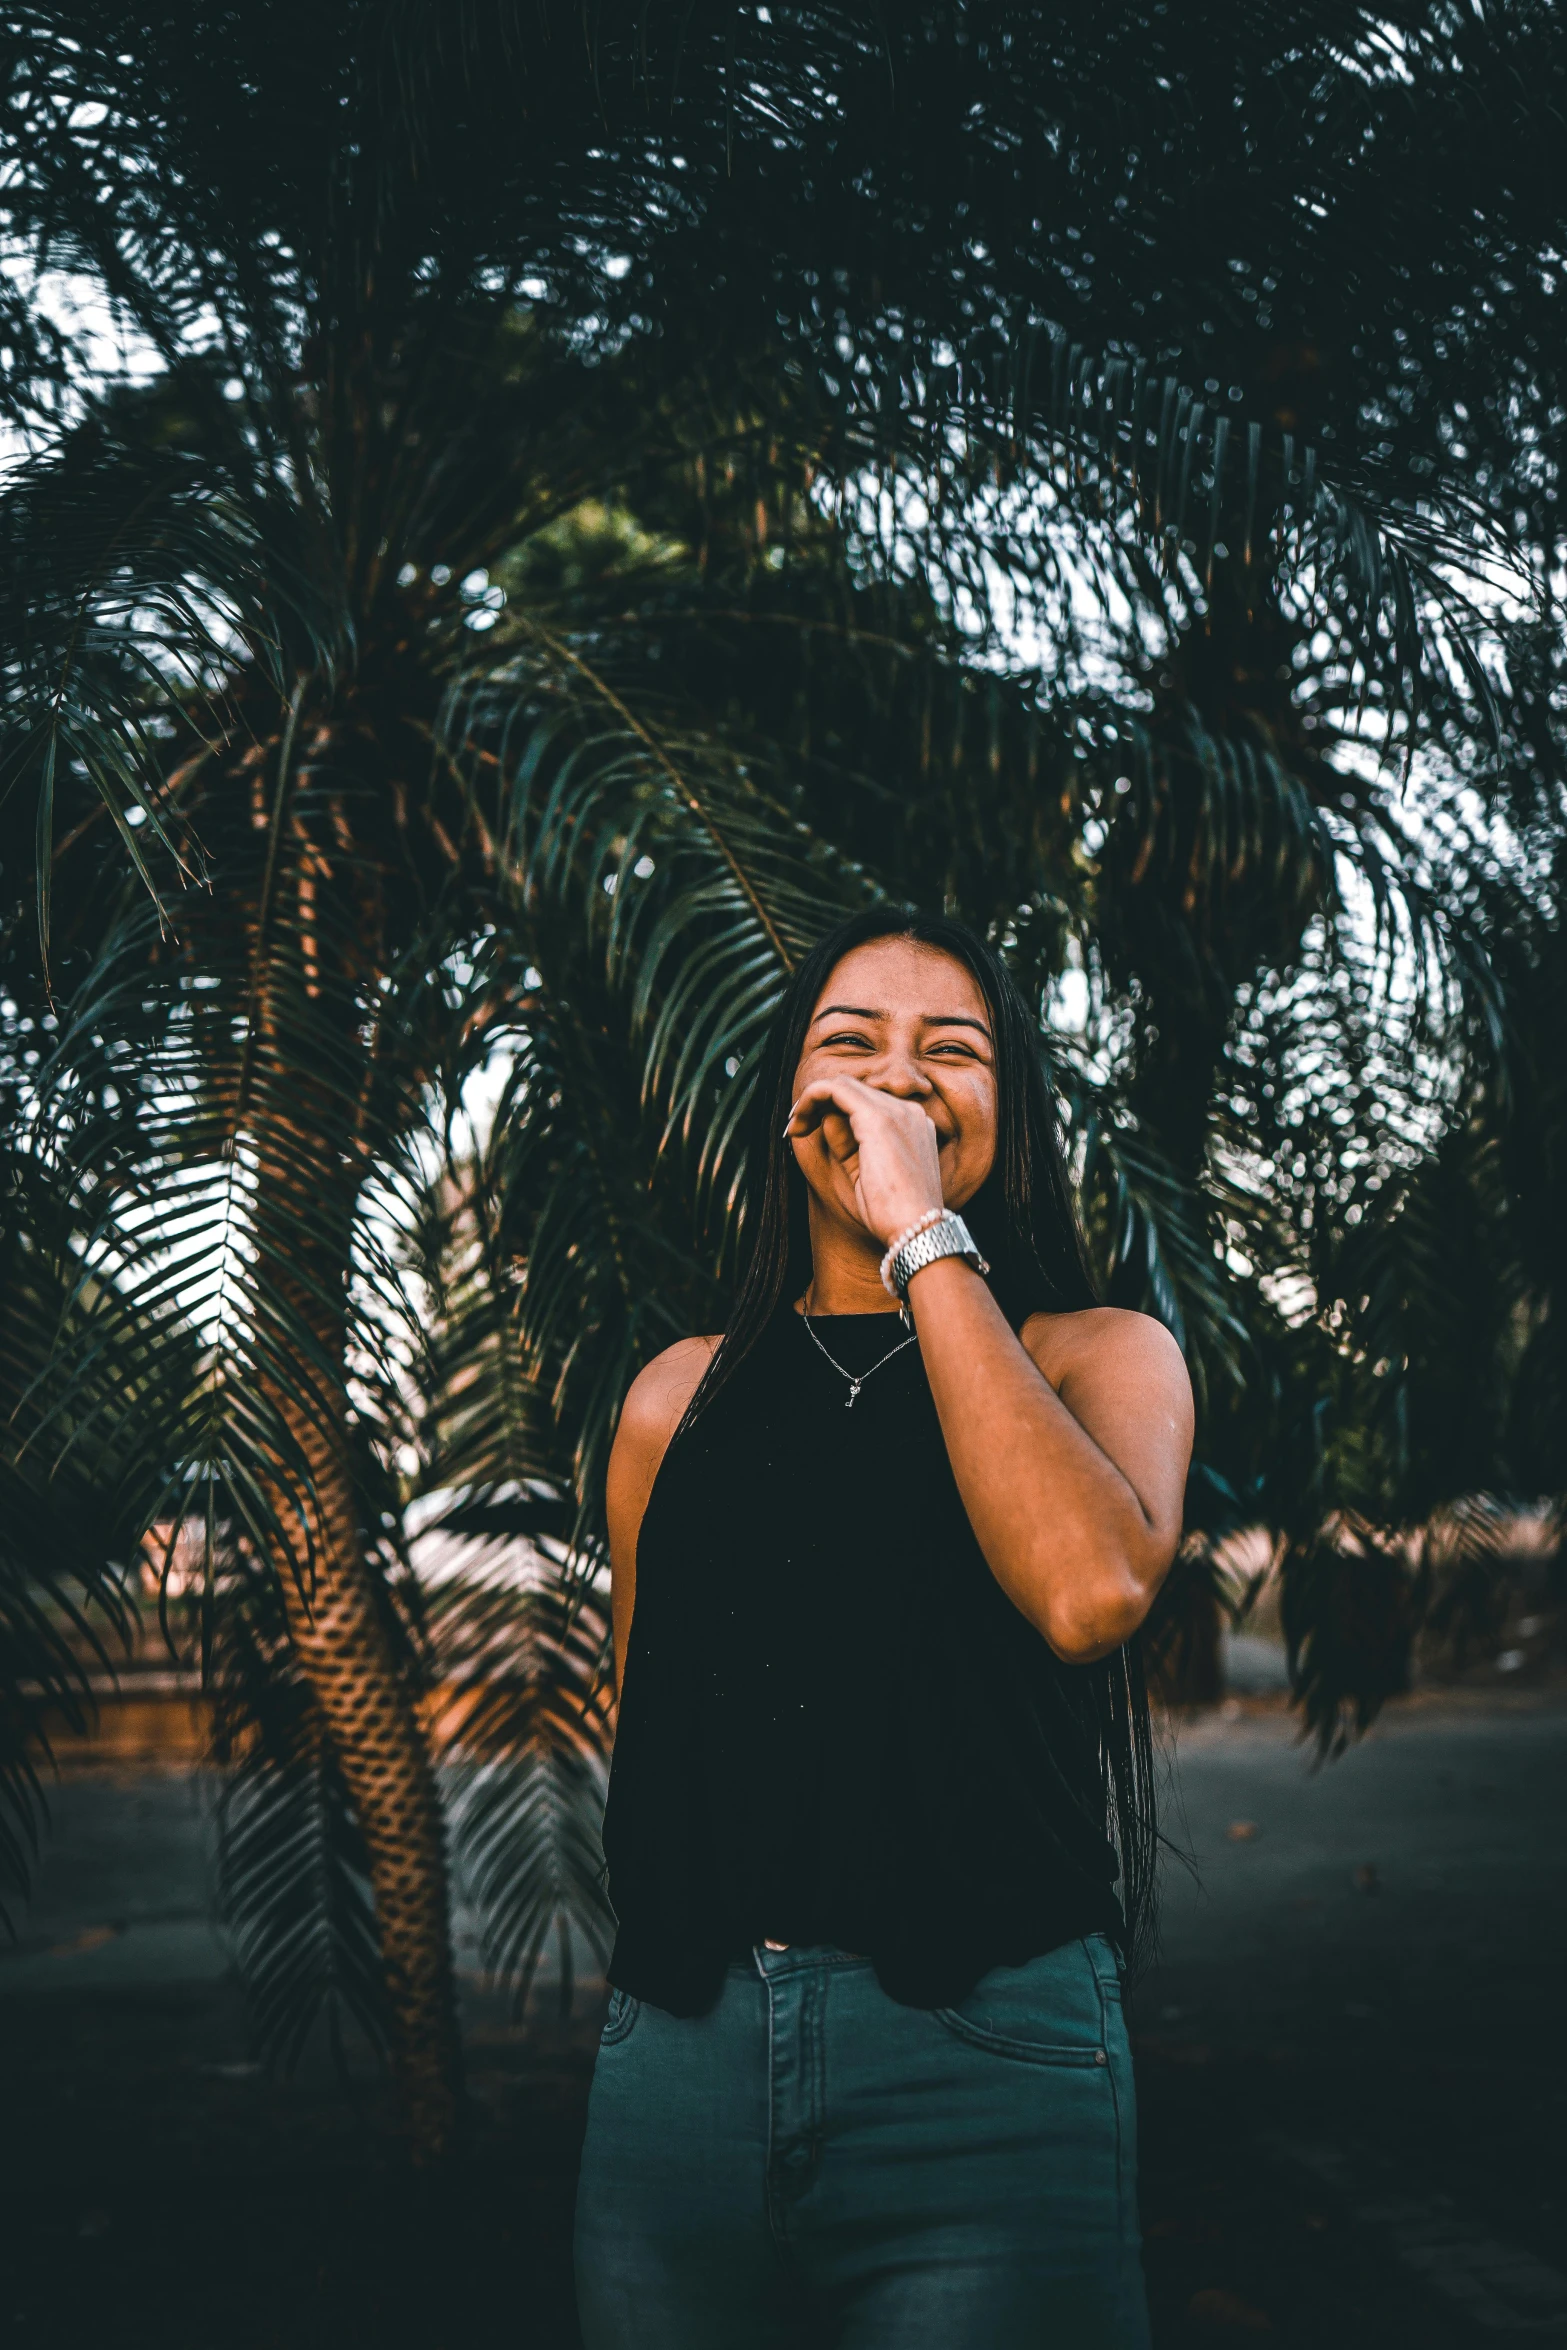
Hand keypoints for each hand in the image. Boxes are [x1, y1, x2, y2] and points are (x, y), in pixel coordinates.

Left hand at [783, 1074, 945, 1246]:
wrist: (918, 1230)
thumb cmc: (895, 1214)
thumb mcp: (865, 1174)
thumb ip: (848, 1146)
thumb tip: (827, 1119)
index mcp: (912, 1125)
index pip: (867, 1101)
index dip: (833, 1109)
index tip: (808, 1129)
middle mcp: (908, 1112)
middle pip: (854, 1089)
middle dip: (819, 1102)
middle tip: (797, 1127)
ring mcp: (896, 1112)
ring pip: (844, 1085)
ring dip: (813, 1100)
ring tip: (795, 1126)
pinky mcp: (878, 1119)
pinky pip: (836, 1090)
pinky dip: (812, 1098)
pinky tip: (798, 1122)